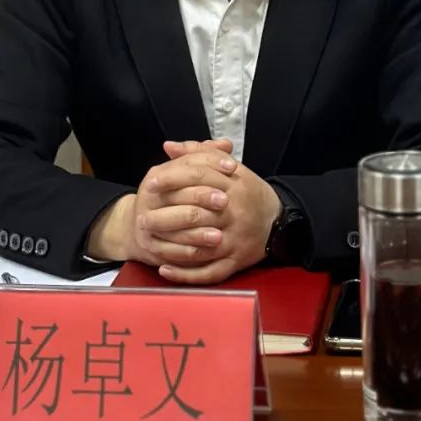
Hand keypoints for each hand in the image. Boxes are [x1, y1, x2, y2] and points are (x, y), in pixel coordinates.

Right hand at [85, 146, 237, 264]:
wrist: (143, 228)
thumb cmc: (171, 198)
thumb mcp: (183, 175)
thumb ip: (205, 158)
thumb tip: (226, 144)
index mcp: (158, 175)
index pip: (186, 164)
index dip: (212, 163)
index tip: (233, 168)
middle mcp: (150, 196)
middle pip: (180, 193)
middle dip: (204, 197)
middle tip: (226, 201)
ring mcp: (148, 221)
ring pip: (176, 224)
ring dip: (199, 230)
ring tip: (220, 234)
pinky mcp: (151, 245)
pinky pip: (172, 249)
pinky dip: (191, 250)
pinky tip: (208, 250)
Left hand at [156, 157, 281, 285]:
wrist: (277, 221)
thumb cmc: (248, 193)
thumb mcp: (230, 168)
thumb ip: (199, 154)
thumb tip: (169, 147)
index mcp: (235, 186)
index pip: (200, 177)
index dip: (173, 179)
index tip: (150, 182)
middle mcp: (235, 213)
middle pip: (196, 213)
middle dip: (166, 216)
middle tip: (142, 217)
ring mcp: (235, 240)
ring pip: (200, 246)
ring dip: (171, 247)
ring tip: (148, 242)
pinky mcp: (235, 262)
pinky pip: (209, 272)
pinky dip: (186, 273)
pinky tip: (165, 269)